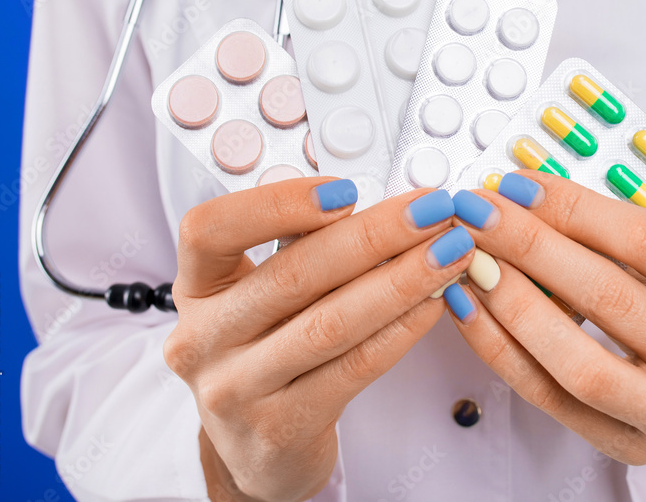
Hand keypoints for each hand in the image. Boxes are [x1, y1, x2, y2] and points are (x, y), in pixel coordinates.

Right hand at [163, 179, 473, 501]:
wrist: (256, 454)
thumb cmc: (267, 357)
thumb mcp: (259, 300)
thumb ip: (300, 253)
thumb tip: (381, 207)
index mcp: (198, 289)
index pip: (209, 230)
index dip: (277, 204)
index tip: (345, 191)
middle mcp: (205, 338)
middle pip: (292, 273)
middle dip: (375, 234)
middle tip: (430, 210)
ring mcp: (238, 389)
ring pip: (331, 322)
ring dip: (401, 280)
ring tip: (448, 252)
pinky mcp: (283, 427)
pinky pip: (355, 367)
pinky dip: (401, 329)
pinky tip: (433, 303)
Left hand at [444, 171, 645, 476]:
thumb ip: (623, 241)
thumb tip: (530, 201)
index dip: (576, 210)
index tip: (522, 187)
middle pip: (611, 298)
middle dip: (532, 246)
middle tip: (481, 215)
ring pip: (578, 361)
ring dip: (512, 302)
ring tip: (473, 262)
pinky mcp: (631, 448)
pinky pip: (549, 398)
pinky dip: (502, 350)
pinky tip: (475, 309)